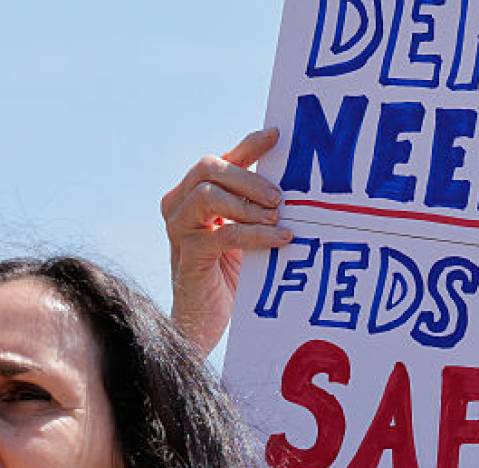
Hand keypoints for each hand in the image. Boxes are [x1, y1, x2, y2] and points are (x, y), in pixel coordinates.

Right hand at [162, 128, 291, 353]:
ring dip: (249, 203)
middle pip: (210, 168)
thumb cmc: (234, 275)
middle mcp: (180, 205)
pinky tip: (281, 239)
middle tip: (281, 197)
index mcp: (196, 194)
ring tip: (279, 218)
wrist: (207, 321)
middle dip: (249, 178)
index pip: (222, 158)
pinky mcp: (188, 255)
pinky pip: (222, 233)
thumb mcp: (250, 232)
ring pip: (209, 195)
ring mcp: (180, 229)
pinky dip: (255, 234)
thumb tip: (298, 186)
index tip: (278, 135)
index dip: (249, 145)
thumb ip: (260, 208)